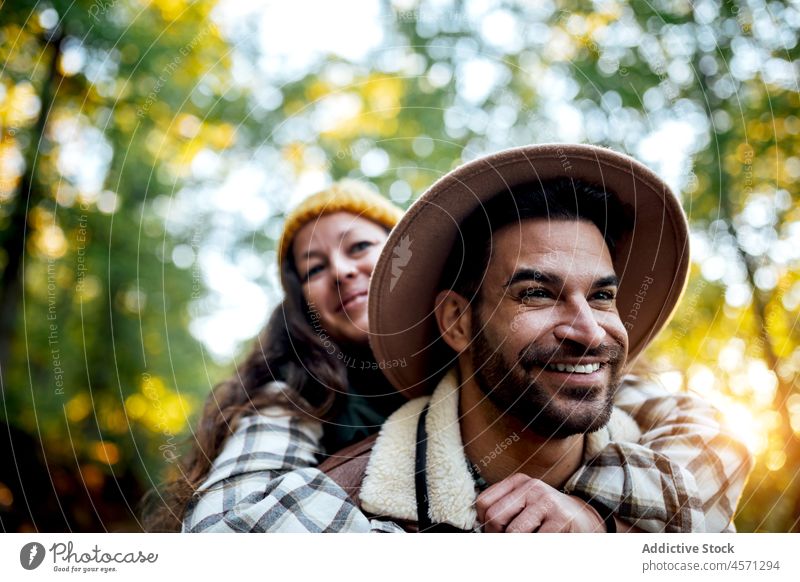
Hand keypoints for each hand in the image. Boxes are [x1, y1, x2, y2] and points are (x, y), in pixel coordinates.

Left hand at [476, 473, 605, 532]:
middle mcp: (531, 487)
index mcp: (518, 481)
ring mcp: (547, 501)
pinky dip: (534, 548)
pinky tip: (543, 542)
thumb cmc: (547, 517)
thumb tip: (479, 529)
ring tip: (530, 539)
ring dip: (518, 544)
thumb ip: (502, 511)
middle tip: (509, 541)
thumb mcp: (524, 506)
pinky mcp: (561, 519)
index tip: (495, 533)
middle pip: (495, 518)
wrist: (585, 520)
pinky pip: (536, 541)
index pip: (483, 503)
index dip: (484, 524)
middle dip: (497, 537)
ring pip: (514, 533)